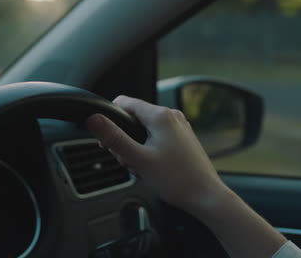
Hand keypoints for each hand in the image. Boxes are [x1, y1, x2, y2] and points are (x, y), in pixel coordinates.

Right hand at [87, 96, 287, 257]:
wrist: (206, 197)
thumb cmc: (177, 180)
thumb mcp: (138, 159)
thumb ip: (114, 138)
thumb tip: (94, 120)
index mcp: (160, 116)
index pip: (123, 102)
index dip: (110, 120)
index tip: (108, 141)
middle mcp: (172, 116)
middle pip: (133, 119)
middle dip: (125, 140)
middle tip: (130, 161)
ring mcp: (179, 127)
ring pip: (144, 130)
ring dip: (136, 148)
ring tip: (143, 167)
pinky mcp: (182, 138)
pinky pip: (156, 137)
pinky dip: (149, 150)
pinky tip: (153, 167)